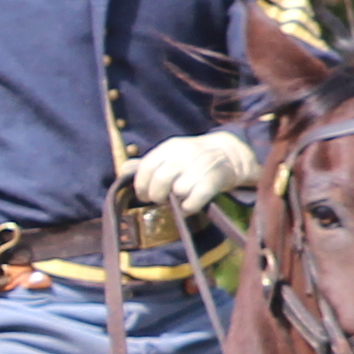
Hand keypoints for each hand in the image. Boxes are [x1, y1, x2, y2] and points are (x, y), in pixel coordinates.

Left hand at [127, 130, 260, 219]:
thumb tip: (123, 170)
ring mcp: (202, 164)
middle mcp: (184, 153)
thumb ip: (147, 164)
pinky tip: (188, 206)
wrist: (229, 154)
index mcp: (170, 147)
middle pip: (161, 180)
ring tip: (178, 200)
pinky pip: (197, 197)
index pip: (146, 167)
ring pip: (179, 190)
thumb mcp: (170, 156)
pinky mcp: (217, 178)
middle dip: (156, 195)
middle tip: (161, 200)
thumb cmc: (192, 159)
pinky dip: (189, 206)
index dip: (141, 185)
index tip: (143, 196)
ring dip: (176, 201)